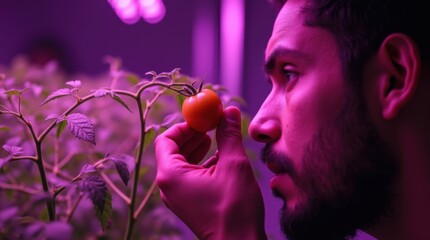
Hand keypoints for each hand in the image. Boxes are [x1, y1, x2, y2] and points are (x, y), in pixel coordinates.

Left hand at [155, 106, 265, 239]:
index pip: (166, 139)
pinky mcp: (189, 204)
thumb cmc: (234, 209)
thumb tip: (228, 111)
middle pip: (173, 151)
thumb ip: (228, 134)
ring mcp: (178, 198)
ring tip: (219, 141)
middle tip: (211, 126)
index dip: (185, 126)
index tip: (203, 119)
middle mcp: (169, 187)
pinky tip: (222, 160)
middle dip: (193, 136)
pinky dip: (203, 165)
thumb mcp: (234, 164)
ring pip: (183, 164)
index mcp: (171, 175)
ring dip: (200, 149)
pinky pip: (190, 177)